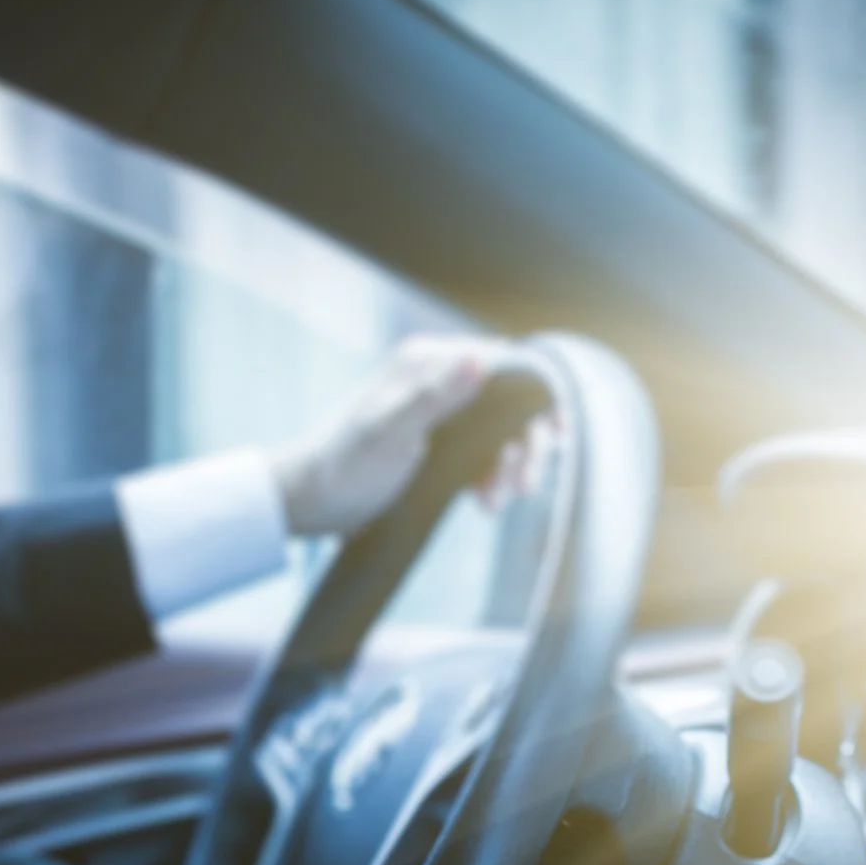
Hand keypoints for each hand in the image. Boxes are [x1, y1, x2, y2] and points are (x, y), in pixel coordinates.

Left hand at [267, 333, 550, 536]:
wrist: (310, 502)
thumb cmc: (344, 468)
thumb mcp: (390, 434)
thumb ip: (435, 398)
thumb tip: (480, 361)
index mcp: (427, 363)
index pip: (502, 364)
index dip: (535, 395)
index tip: (556, 432)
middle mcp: (437, 379)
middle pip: (508, 401)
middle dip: (523, 444)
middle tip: (525, 486)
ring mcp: (440, 410)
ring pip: (500, 431)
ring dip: (510, 466)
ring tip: (495, 504)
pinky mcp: (439, 441)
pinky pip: (483, 452)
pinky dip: (492, 476)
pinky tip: (485, 502)